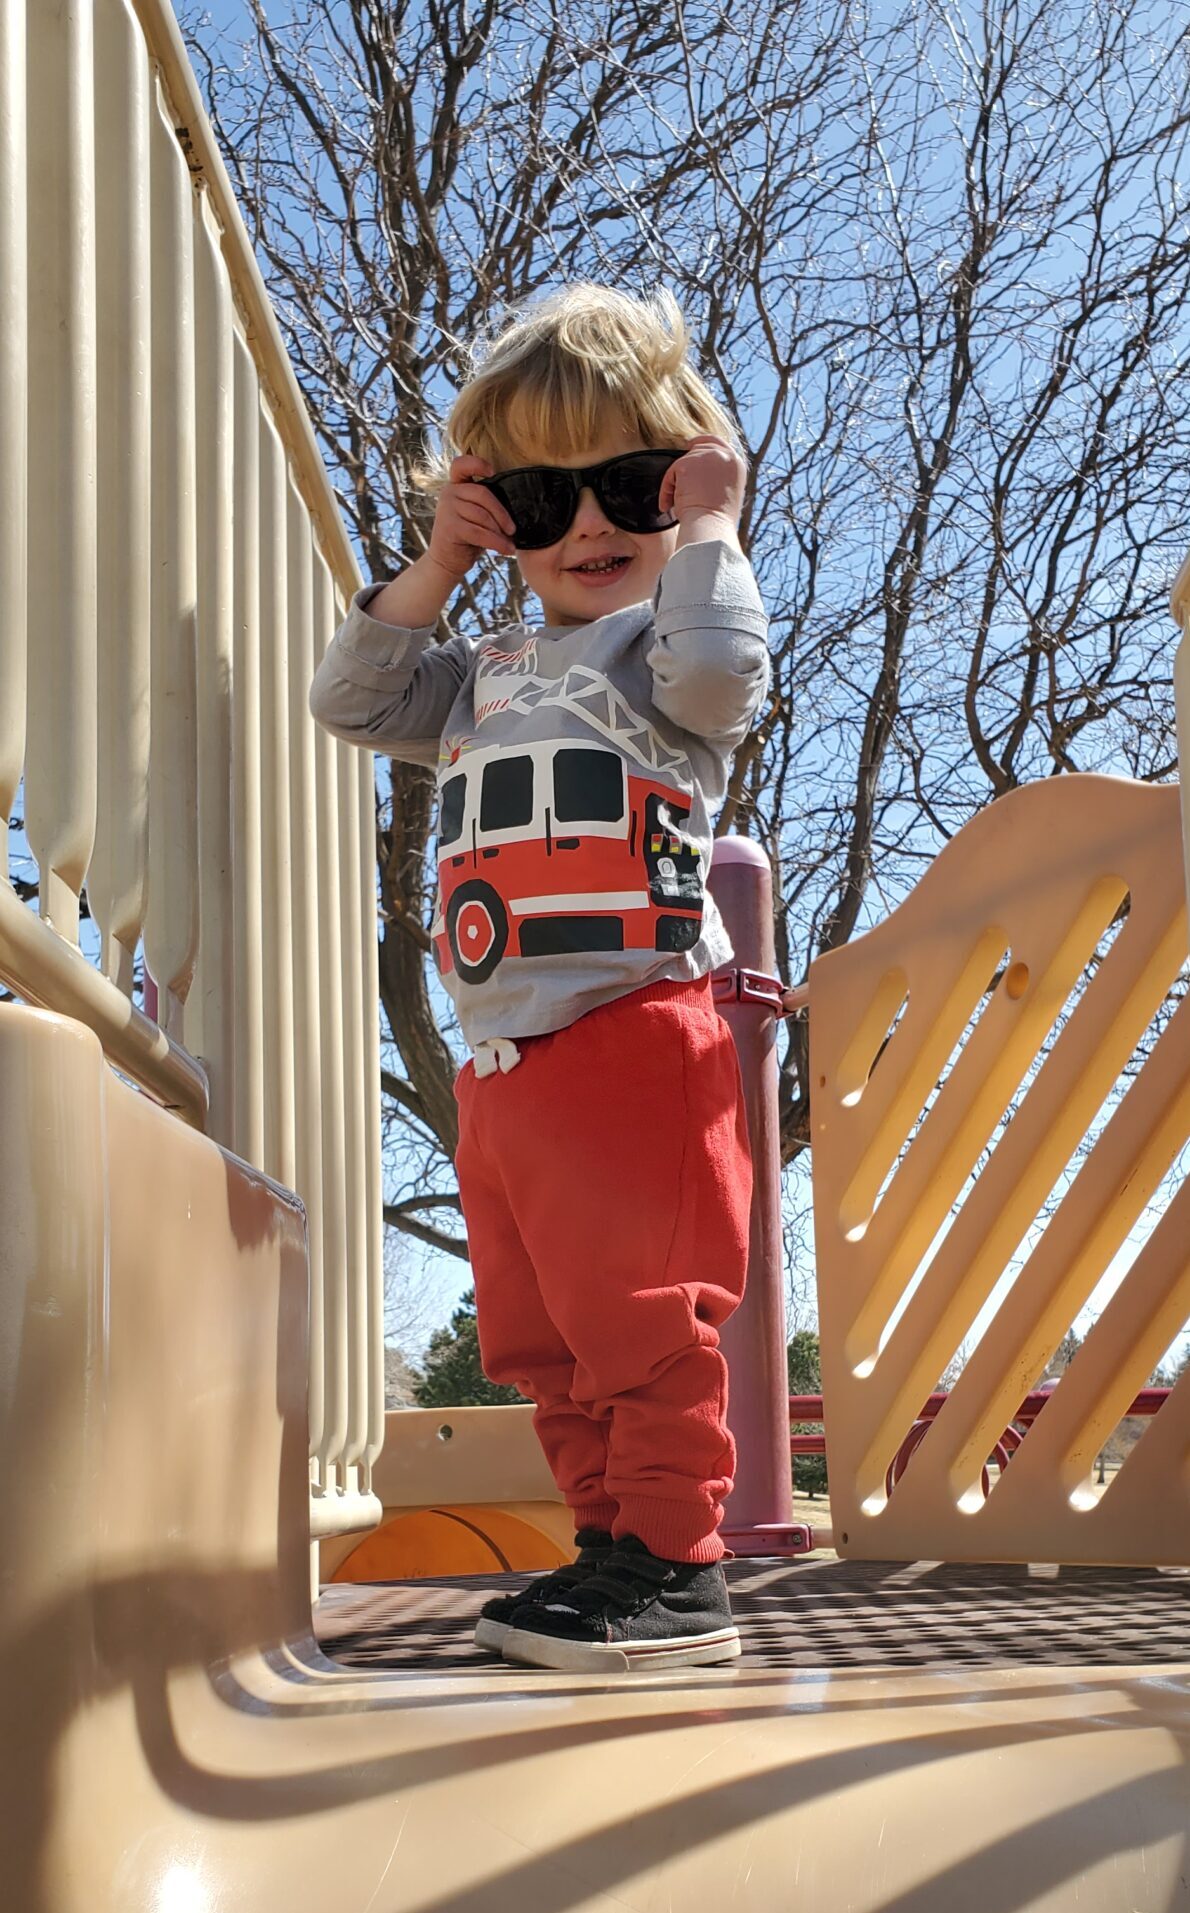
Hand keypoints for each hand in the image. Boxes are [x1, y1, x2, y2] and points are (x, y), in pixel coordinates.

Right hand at [426, 455, 516, 581]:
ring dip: (500, 532)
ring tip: (509, 543)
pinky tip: (507, 550)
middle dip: (502, 513)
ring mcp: (446, 508)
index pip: (461, 465)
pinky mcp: (449, 526)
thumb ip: (486, 504)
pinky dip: (497, 542)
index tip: (493, 472)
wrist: (446, 562)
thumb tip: (517, 504)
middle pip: (483, 494)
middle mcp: (448, 493)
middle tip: (512, 530)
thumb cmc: (467, 538)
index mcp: (456, 486)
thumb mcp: (476, 516)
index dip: (477, 464)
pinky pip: (480, 532)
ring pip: (483, 516)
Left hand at [658, 434, 745, 527]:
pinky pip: (672, 472)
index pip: (718, 443)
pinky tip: (669, 505)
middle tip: (678, 478)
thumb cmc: (717, 520)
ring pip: (684, 462)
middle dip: (687, 462)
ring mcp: (707, 456)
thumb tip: (700, 472)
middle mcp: (725, 455)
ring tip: (677, 503)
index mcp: (737, 463)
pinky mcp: (688, 463)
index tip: (690, 447)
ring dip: (677, 482)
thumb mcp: (726, 491)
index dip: (702, 443)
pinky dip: (667, 489)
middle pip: (699, 447)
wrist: (711, 527)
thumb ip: (718, 475)